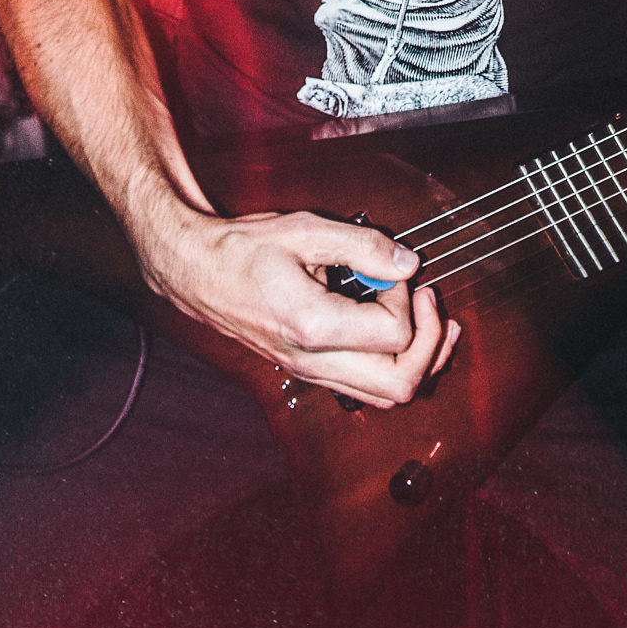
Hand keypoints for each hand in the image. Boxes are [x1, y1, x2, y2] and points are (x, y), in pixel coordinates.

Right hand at [141, 205, 459, 407]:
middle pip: (400, 388)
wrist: (195, 271)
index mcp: (313, 327)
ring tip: (431, 319)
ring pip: (386, 397)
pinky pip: (366, 386)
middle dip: (431, 346)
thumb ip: (363, 245)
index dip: (406, 298)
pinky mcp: (310, 369)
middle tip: (430, 302)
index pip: (395, 335)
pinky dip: (396, 364)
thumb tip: (408, 262)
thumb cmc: (241, 249)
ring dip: (420, 360)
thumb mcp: (306, 231)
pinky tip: (403, 329)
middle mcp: (313, 362)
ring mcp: (311, 371)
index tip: (392, 270)